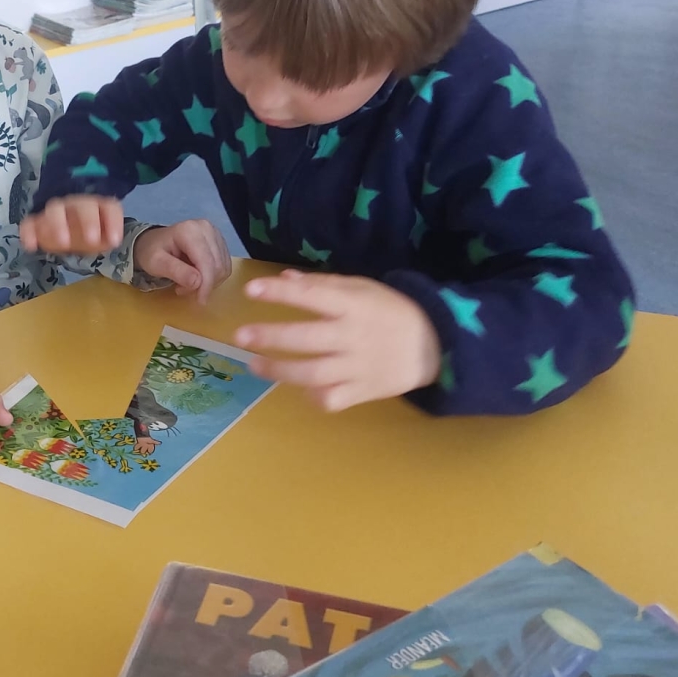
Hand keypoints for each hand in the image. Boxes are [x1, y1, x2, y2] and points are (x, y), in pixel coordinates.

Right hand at [19, 195, 124, 254]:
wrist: (65, 219)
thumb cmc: (89, 229)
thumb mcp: (104, 235)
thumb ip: (109, 237)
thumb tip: (112, 241)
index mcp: (98, 206)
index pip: (109, 208)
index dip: (113, 222)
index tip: (115, 241)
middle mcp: (77, 204)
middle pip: (83, 206)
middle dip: (88, 221)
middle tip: (91, 241)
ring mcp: (56, 210)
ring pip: (55, 209)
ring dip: (59, 225)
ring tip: (63, 243)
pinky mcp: (37, 220)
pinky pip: (30, 222)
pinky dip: (30, 232)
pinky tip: (31, 246)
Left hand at [133, 219, 231, 303]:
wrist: (153, 242)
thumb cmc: (151, 252)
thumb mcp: (156, 263)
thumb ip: (176, 271)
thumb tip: (197, 282)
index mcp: (190, 231)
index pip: (207, 262)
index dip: (206, 284)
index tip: (200, 301)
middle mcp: (206, 228)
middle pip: (217, 265)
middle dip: (204, 284)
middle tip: (183, 289)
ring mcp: (215, 234)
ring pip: (223, 267)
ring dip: (209, 282)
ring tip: (187, 283)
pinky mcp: (219, 241)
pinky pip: (224, 266)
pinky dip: (213, 277)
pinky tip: (197, 276)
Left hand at [234, 270, 441, 412]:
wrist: (436, 345)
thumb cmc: (392, 311)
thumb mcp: (362, 288)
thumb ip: (322, 285)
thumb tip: (285, 278)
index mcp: (354, 305)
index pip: (312, 296)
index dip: (280, 292)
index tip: (252, 290)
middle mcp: (353, 337)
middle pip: (306, 339)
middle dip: (271, 337)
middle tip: (241, 336)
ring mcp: (358, 367)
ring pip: (313, 374)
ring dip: (280, 370)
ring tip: (255, 365)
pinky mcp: (364, 392)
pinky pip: (331, 399)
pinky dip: (313, 396)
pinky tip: (300, 388)